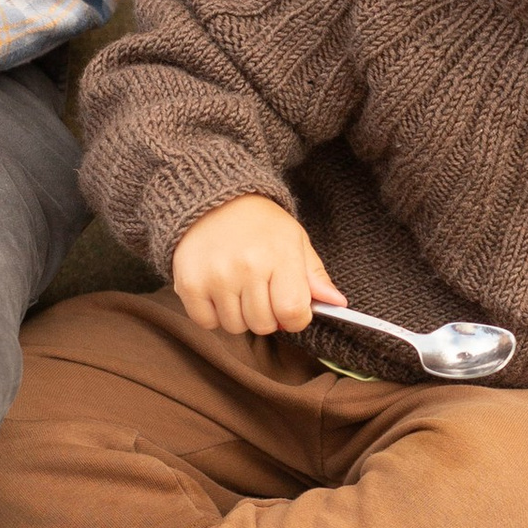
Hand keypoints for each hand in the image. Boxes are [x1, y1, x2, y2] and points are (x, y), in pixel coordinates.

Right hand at [170, 194, 340, 338]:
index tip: (291, 309)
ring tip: (239, 287)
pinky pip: (207, 322)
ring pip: (236, 327)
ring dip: (240, 315)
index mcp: (279, 255)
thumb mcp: (295, 240)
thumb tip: (338, 303)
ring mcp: (216, 276)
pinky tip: (219, 291)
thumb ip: (315, 275)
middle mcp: (247, 267)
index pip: (293, 312)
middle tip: (262, 291)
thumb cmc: (261, 224)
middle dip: (268, 316)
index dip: (296, 318)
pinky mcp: (189, 284)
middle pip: (264, 325)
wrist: (214, 200)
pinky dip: (214, 315)